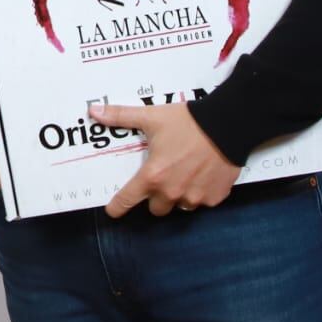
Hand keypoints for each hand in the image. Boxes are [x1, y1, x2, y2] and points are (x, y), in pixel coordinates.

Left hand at [93, 102, 239, 217]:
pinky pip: (202, 202)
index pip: (127, 200)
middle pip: (156, 209)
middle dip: (155, 197)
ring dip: (178, 196)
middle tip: (161, 178)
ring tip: (184, 174)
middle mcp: (172, 192)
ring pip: (180, 207)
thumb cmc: (187, 122)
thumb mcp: (151, 117)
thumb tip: (94, 110)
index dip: (117, 207)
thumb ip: (121, 116)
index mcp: (153, 176)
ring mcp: (195, 197)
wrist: (227, 125)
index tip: (113, 211)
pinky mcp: (215, 198)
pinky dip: (200, 192)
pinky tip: (202, 175)